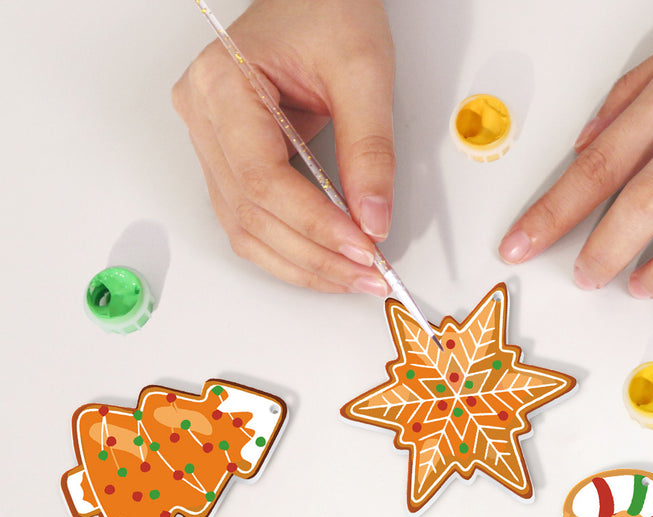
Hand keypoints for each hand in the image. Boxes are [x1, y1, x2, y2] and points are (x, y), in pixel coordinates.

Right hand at [173, 0, 394, 293]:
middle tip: (370, 275)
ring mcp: (210, 142)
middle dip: (315, 256)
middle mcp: (203, 116)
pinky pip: (252, 222)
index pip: (264, 180)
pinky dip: (292, 250)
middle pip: (252, 215)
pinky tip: (329, 262)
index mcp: (222, 84)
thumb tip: (373, 220)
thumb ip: (370, 151)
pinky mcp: (229, 160)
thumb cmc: (328, 10)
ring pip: (246, 230)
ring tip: (354, 277)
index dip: (315, 225)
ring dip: (303, 264)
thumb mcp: (363, 73)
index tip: (363, 249)